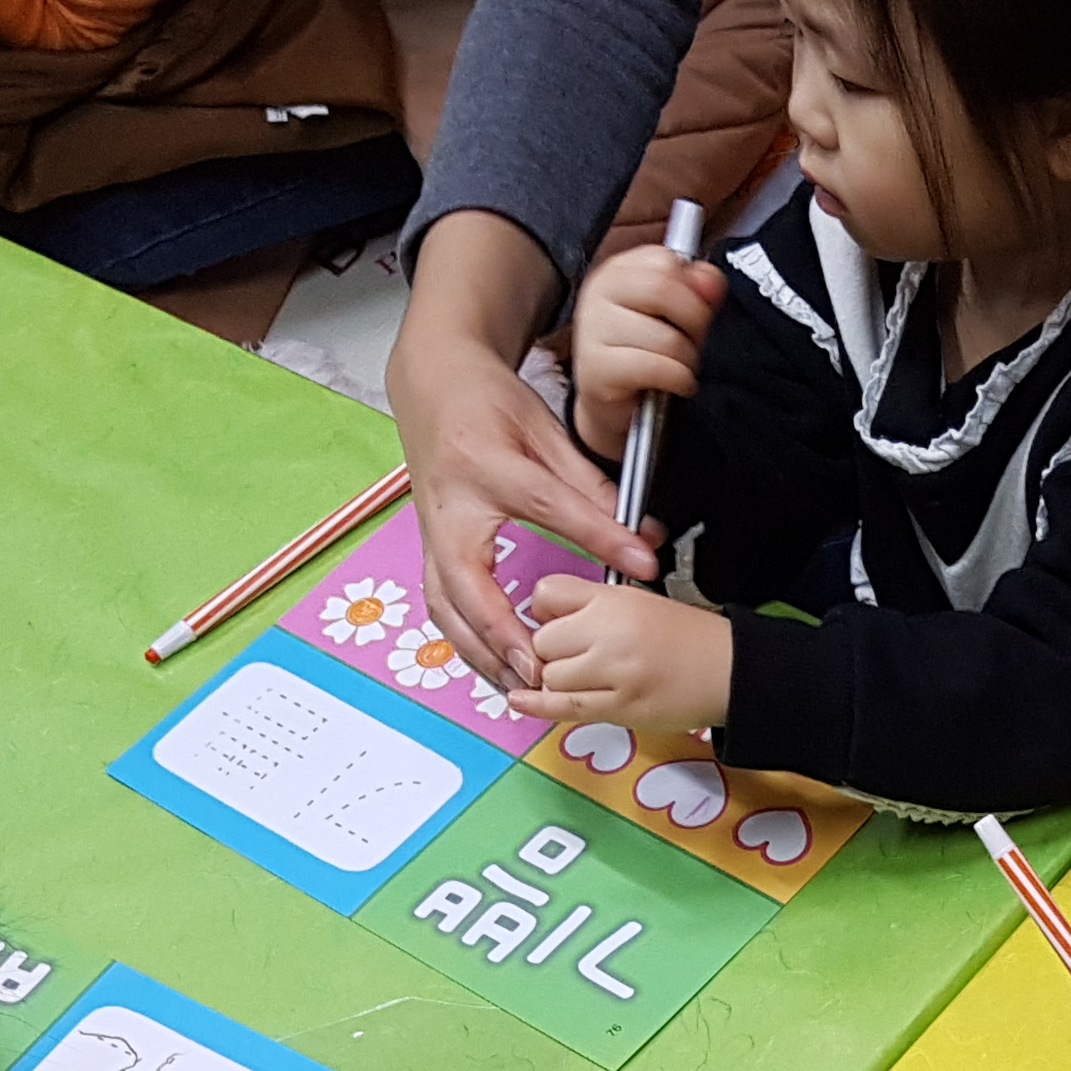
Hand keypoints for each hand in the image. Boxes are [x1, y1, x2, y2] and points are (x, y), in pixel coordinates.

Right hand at [387, 211, 659, 686]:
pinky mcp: (429, 550)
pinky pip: (442, 607)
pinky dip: (467, 644)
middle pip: (470, 587)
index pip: (550, 507)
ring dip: (480, 655)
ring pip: (446, 609)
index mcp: (485, 466)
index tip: (641, 563)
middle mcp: (449, 509)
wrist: (432, 382)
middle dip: (502, 639)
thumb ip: (590, 489)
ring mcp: (431, 534)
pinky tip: (496, 668)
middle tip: (543, 676)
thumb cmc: (486, 404)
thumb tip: (641, 537)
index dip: (599, 536)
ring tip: (522, 688)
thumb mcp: (544, 432)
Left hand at [513, 577, 732, 731]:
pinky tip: (521, 701)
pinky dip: (538, 706)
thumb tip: (542, 623)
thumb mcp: (637, 600)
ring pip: (551, 676)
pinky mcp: (619, 707)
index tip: (561, 624)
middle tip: (580, 657)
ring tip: (588, 680)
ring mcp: (613, 672)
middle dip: (552, 651)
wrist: (729, 671)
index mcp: (613, 598)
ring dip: (559, 681)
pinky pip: (565, 708)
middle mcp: (609, 631)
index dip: (547, 612)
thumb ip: (590, 605)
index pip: (546, 595)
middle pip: (542, 640)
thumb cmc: (687, 638)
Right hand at [570, 245, 722, 465]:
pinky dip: (678, 379)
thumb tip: (710, 279)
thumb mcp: (677, 316)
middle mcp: (598, 292)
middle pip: (664, 290)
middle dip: (693, 323)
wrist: (612, 404)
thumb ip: (698, 290)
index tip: (692, 314)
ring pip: (665, 336)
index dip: (693, 291)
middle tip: (691, 344)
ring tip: (680, 368)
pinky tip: (676, 384)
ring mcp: (592, 328)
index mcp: (618, 271)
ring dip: (687, 359)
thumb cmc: (646, 354)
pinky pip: (655, 367)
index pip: (666, 261)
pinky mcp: (596, 367)